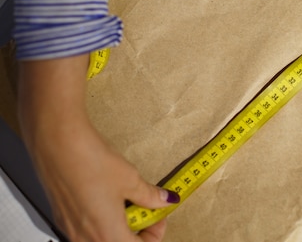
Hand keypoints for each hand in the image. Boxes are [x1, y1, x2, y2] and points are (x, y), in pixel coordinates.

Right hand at [18, 55, 178, 241]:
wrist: (58, 145)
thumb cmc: (92, 163)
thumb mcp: (130, 179)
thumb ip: (149, 196)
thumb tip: (165, 200)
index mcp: (107, 236)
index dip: (154, 234)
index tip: (159, 215)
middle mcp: (85, 239)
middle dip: (137, 231)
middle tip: (145, 208)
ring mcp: (70, 230)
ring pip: (102, 239)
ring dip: (119, 226)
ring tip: (127, 201)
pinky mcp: (61, 217)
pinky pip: (86, 230)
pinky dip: (102, 220)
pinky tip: (106, 197)